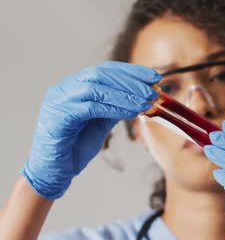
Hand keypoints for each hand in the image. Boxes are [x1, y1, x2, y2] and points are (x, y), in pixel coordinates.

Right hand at [22, 61, 160, 198]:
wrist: (53, 170)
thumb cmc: (75, 146)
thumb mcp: (101, 122)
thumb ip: (116, 107)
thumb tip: (141, 97)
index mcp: (75, 85)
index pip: (106, 70)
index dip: (132, 72)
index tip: (155, 77)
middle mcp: (66, 88)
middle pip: (102, 75)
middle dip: (132, 82)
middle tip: (153, 92)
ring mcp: (59, 100)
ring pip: (97, 88)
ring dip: (126, 96)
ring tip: (146, 103)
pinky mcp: (59, 116)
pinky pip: (90, 107)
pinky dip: (113, 108)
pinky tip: (131, 113)